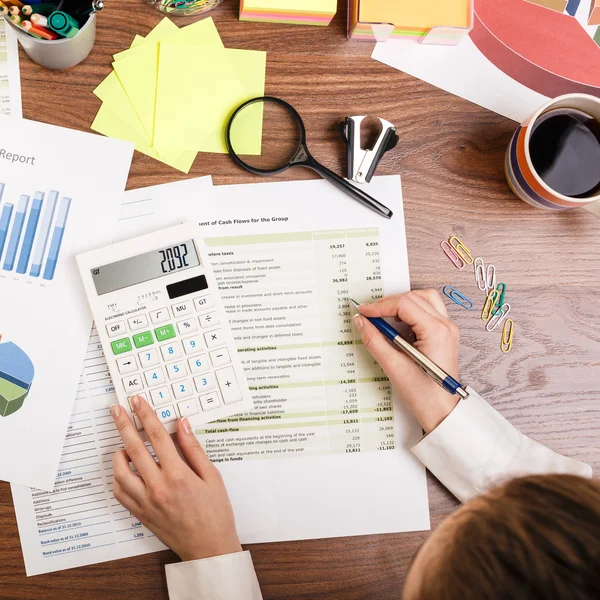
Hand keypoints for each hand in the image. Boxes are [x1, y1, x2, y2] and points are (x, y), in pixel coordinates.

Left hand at [110, 395, 241, 561]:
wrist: (209, 547)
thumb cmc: (215, 512)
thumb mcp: (212, 476)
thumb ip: (194, 449)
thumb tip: (182, 425)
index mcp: (178, 475)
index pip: (157, 438)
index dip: (146, 416)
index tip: (138, 402)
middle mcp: (158, 488)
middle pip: (134, 449)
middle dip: (124, 425)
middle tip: (117, 410)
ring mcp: (146, 502)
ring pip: (120, 472)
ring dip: (118, 453)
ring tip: (123, 442)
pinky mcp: (140, 514)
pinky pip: (120, 493)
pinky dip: (118, 477)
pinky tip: (124, 468)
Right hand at [353, 290, 459, 432]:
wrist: (443, 412)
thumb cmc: (423, 395)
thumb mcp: (393, 367)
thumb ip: (375, 341)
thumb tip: (361, 322)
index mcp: (436, 332)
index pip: (405, 304)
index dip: (380, 306)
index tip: (363, 311)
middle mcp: (445, 326)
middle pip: (414, 297)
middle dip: (389, 302)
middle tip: (370, 314)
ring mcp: (447, 329)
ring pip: (423, 299)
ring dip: (402, 303)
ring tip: (384, 316)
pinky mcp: (444, 334)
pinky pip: (428, 310)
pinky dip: (410, 311)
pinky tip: (398, 324)